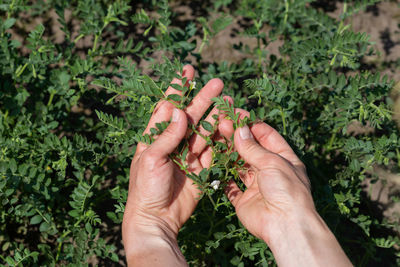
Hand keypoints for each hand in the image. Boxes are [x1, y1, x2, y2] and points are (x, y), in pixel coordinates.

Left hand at [122, 65, 223, 265]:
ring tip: (229, 101)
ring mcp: (188, 155)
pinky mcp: (201, 168)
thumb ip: (167, 136)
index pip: (168, 106)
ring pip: (205, 131)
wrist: (157, 218)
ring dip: (216, 116)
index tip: (186, 69)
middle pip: (191, 115)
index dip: (177, 88)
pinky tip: (230, 125)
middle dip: (203, 98)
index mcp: (155, 137)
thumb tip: (179, 111)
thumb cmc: (145, 188)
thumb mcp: (151, 159)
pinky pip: (213, 150)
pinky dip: (221, 138)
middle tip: (218, 83)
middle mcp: (173, 142)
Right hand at [219, 108, 351, 266]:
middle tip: (222, 123)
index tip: (236, 114)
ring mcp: (256, 186)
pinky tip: (213, 162)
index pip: (267, 136)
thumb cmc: (286, 190)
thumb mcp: (272, 162)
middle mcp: (270, 171)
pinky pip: (230, 186)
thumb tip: (239, 130)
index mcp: (284, 159)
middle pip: (251, 149)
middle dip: (237, 136)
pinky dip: (222, 176)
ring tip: (215, 138)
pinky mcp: (243, 200)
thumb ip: (253, 147)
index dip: (252, 124)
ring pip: (239, 165)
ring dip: (228, 152)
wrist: (284, 224)